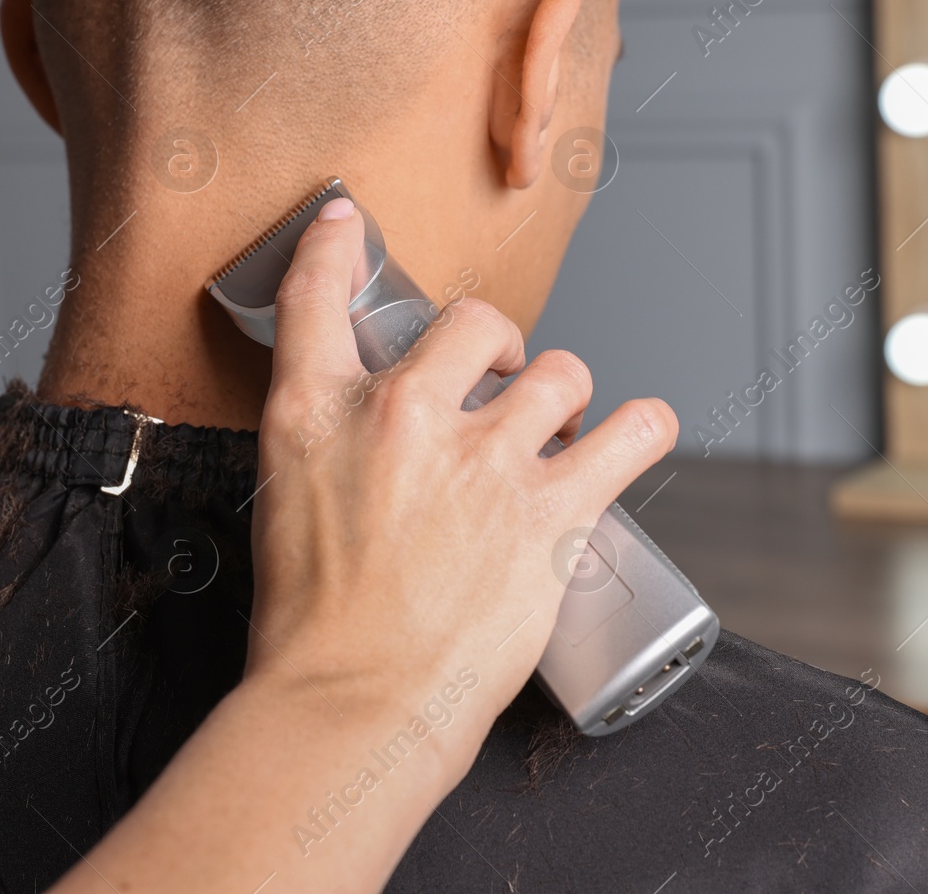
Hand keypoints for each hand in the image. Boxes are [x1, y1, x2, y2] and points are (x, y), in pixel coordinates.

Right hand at [245, 196, 678, 785]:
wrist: (349, 703)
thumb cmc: (311, 628)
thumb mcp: (283, 509)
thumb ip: (326, 450)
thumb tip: (371, 437)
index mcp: (317, 412)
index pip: (316, 297)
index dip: (331, 246)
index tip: (344, 224)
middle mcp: (401, 412)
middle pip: (475, 321)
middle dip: (496, 345)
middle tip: (500, 383)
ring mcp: (482, 456)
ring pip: (561, 372)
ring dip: (566, 399)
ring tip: (562, 434)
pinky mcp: (551, 508)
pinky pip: (634, 432)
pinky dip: (644, 427)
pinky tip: (637, 433)